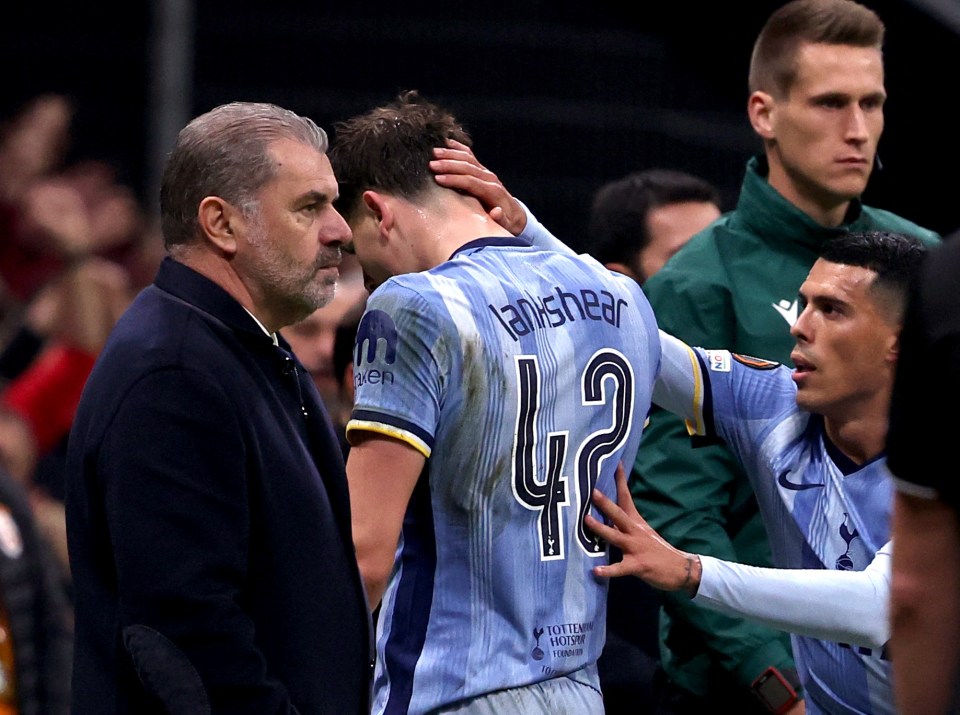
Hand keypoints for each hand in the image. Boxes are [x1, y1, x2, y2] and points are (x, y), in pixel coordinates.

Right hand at [429, 139, 526, 234]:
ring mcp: (486, 172)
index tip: (438, 179)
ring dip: (450, 154)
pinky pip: (470, 155)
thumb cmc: (507, 222)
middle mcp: (490, 179)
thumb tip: (496, 212)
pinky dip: (458, 147)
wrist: (514, 214)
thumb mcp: (506, 225)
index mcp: (493, 192)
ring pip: (468, 158)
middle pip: (468, 167)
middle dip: (449, 165)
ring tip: (433, 152)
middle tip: (431, 164)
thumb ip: (501, 219)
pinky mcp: (482, 170)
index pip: (471, 182)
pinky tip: (446, 142)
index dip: (455, 180)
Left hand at [585, 462, 701, 595]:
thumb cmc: (658, 550)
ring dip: (601, 529)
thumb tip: (606, 515)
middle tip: (592, 491)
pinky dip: (608, 570)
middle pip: (618, 514)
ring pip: (615, 536)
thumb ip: (625, 524)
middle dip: (605, 503)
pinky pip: (620, 568)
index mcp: (636, 523)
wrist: (681, 569)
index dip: (620, 481)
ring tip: (586, 521)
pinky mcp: (638, 565)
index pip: (627, 498)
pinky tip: (596, 571)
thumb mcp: (643, 532)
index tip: (615, 464)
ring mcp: (636, 548)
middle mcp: (635, 532)